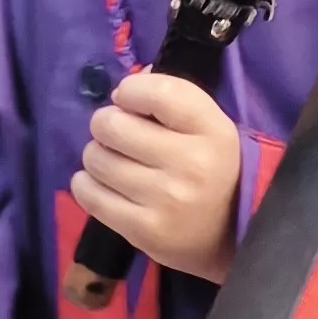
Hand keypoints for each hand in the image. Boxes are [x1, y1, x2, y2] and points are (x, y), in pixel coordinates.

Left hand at [73, 71, 241, 282]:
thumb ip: (172, 98)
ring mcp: (165, 200)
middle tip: (116, 134)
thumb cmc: (212, 169)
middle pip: (113, 125)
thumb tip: (129, 82)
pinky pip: (89, 194)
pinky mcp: (143, 231)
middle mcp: (191, 164)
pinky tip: (102, 183)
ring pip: (96, 158)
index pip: (157, 92)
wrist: (230, 236)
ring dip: (97, 155)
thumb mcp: (209, 127)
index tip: (127, 99)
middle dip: (106, 124)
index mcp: (212, 131)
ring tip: (114, 161)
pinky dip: (87, 183)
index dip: (131, 90)